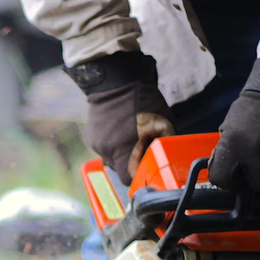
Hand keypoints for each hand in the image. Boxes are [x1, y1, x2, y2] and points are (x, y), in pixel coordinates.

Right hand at [67, 52, 174, 182]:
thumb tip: (167, 157)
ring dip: (121, 151)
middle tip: (142, 148)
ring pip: (111, 158)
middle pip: (120, 169)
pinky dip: (112, 142)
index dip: (139, 175)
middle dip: (131, 162)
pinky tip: (120, 128)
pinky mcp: (91, 136)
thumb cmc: (142, 101)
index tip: (147, 167)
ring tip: (130, 135)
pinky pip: (104, 147)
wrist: (116, 80)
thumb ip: (164, 145)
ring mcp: (97, 145)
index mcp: (124, 153)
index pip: (129, 179)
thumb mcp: (163, 123)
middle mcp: (107, 153)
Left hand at [208, 58, 259, 200]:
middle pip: (255, 185)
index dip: (230, 180)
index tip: (237, 177)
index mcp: (232, 146)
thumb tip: (228, 177)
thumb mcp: (229, 128)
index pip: (222, 179)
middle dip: (258, 176)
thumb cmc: (254, 108)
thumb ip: (227, 153)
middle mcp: (255, 155)